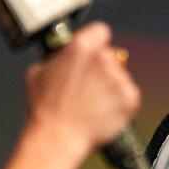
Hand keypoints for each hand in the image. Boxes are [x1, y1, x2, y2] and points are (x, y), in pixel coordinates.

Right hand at [23, 22, 140, 159]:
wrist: (58, 137)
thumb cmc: (46, 109)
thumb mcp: (38, 72)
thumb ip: (55, 57)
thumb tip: (62, 54)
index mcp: (82, 46)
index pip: (101, 31)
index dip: (95, 42)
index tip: (92, 51)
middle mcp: (103, 59)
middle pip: (110, 54)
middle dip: (102, 66)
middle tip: (87, 84)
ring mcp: (119, 79)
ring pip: (120, 75)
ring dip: (110, 85)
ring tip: (91, 102)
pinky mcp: (130, 98)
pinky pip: (129, 94)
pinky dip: (119, 102)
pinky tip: (101, 110)